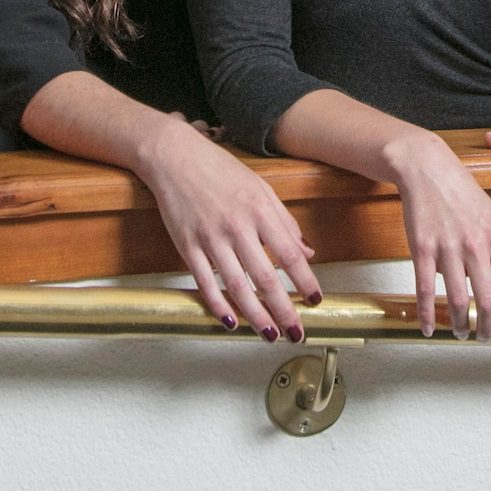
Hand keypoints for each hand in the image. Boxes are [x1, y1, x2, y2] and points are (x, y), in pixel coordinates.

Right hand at [140, 123, 322, 341]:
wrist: (175, 156)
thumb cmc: (220, 170)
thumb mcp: (260, 189)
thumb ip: (284, 221)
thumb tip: (307, 251)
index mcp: (259, 210)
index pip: (289, 253)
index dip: (305, 280)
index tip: (316, 300)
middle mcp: (236, 226)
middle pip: (265, 277)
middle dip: (284, 309)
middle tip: (296, 332)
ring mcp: (210, 238)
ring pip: (236, 286)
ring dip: (255, 315)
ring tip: (269, 334)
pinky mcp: (187, 245)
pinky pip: (205, 282)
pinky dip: (217, 304)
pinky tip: (231, 321)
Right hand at [386, 133, 490, 338]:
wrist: (427, 168)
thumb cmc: (460, 191)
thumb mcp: (490, 215)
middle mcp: (475, 246)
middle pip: (487, 301)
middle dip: (488, 327)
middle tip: (486, 337)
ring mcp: (447, 249)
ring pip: (458, 301)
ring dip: (460, 325)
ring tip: (461, 333)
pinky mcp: (422, 250)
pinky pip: (426, 291)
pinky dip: (428, 315)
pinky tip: (429, 327)